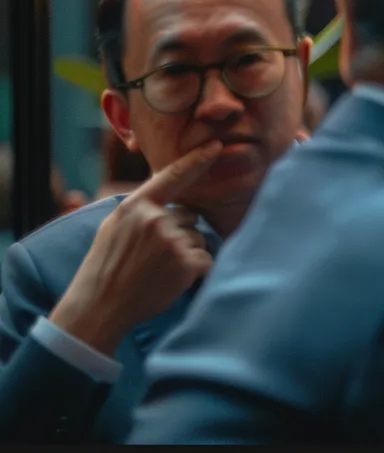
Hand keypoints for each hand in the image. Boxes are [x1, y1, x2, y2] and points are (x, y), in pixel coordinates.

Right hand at [48, 143, 222, 353]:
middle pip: (189, 216)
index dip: (196, 161)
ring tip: (158, 269)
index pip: (171, 177)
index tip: (216, 146)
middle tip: (153, 255)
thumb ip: (140, 208)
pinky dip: (196, 269)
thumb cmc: (105, 266)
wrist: (99, 305)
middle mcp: (155, 219)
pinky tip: (171, 279)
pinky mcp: (186, 263)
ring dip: (187, 253)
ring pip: (198, 238)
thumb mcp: (113, 226)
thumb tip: (163, 190)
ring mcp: (172, 240)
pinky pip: (206, 258)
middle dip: (179, 232)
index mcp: (135, 206)